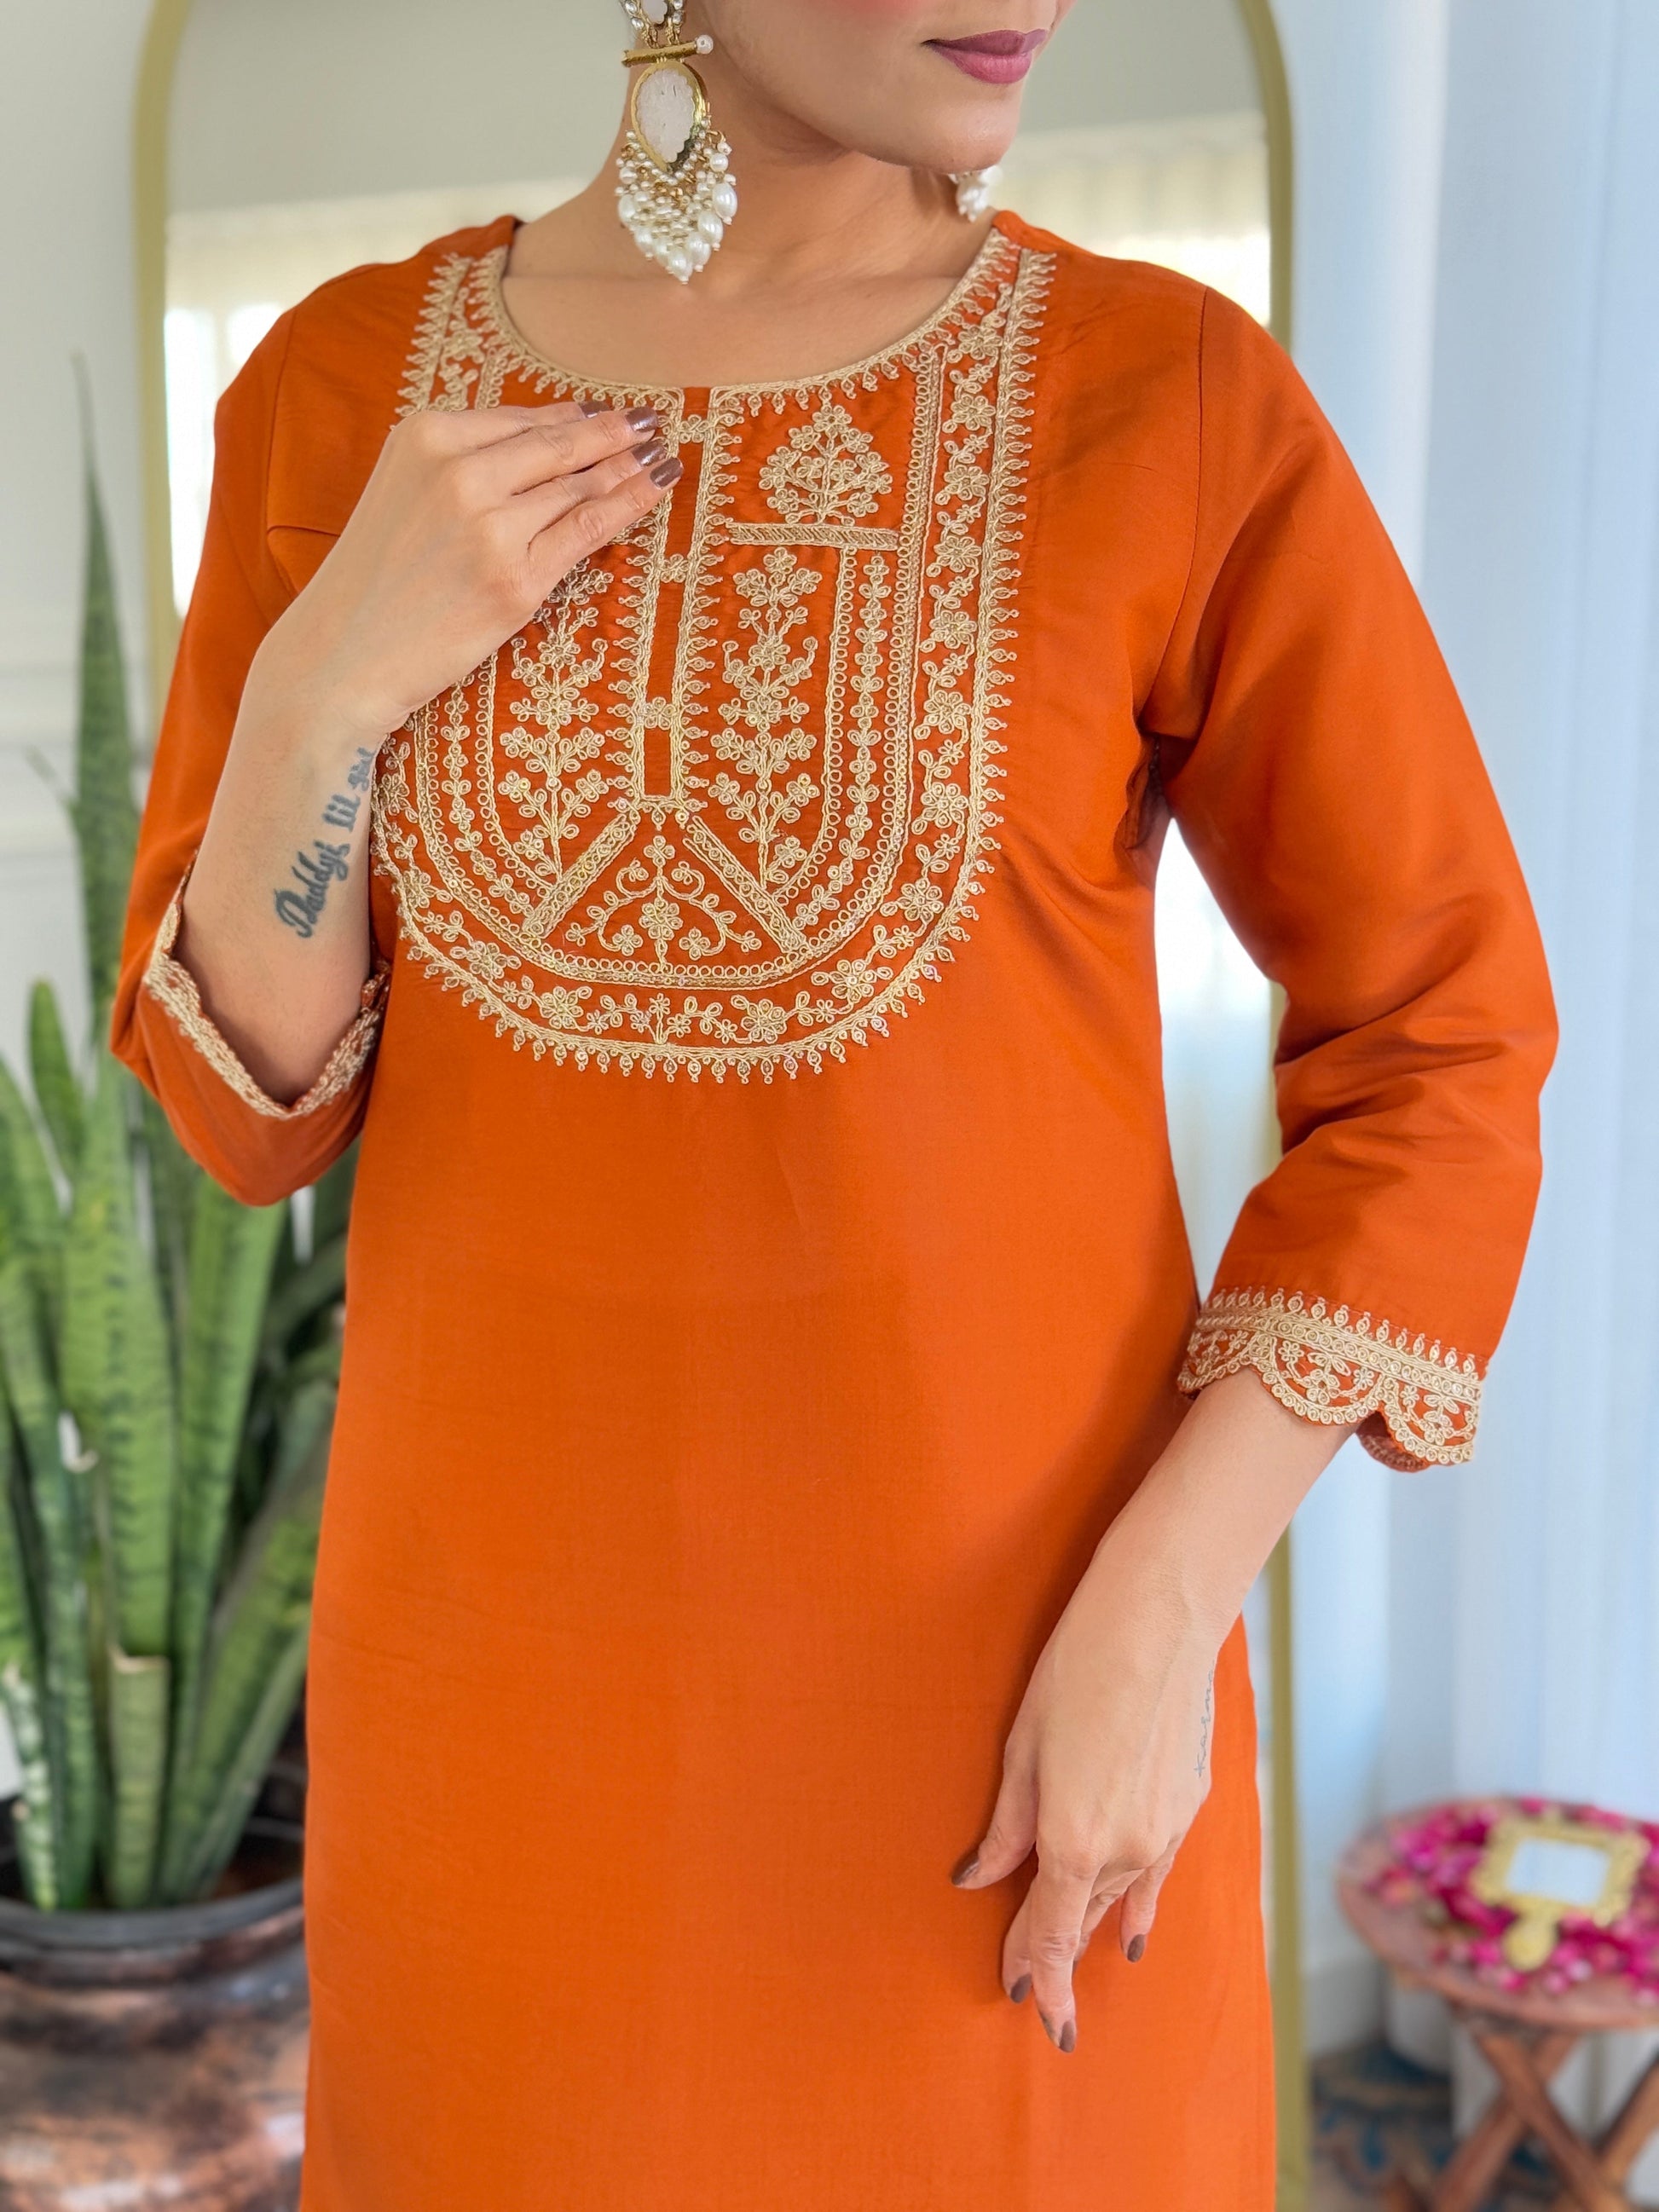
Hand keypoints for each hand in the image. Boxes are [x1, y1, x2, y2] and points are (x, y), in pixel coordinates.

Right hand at [248, 400, 676, 743]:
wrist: (342, 655)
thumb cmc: (375, 581)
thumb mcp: (404, 493)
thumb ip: (463, 461)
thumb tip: (545, 434)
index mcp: (426, 437)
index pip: (520, 421)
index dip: (572, 417)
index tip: (606, 413)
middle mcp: (460, 472)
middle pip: (558, 446)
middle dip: (613, 433)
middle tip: (650, 423)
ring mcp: (491, 528)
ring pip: (579, 487)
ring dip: (628, 469)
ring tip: (660, 458)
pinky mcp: (516, 581)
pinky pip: (587, 531)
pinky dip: (629, 505)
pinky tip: (655, 488)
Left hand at [952, 1541, 1218, 2051]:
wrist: (1160, 1620)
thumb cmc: (1077, 1669)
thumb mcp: (1023, 1747)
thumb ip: (1006, 1826)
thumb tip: (975, 1876)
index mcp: (1075, 1840)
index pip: (1052, 1933)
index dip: (1033, 1970)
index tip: (1019, 1999)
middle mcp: (1126, 1850)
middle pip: (1084, 1920)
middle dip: (1053, 1953)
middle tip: (1028, 1985)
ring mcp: (1165, 1830)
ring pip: (1121, 1899)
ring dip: (1093, 1928)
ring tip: (1071, 1963)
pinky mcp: (1191, 1805)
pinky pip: (1157, 1875)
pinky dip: (1139, 1905)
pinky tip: (1133, 1930)